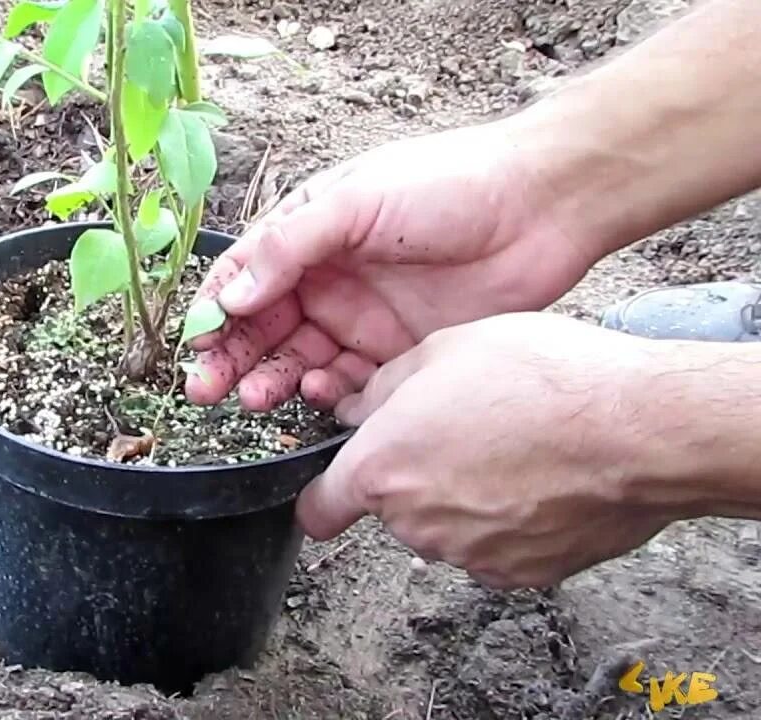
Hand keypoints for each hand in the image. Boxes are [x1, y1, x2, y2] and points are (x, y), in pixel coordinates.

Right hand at [183, 120, 596, 410]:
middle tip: (207, 390)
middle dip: (231, 359)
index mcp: (308, 233)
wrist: (541, 208)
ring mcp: (361, 317)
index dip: (214, 313)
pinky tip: (318, 394)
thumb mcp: (356, 203)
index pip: (244, 277)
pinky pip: (349, 382)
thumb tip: (230, 296)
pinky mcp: (397, 352)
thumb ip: (291, 247)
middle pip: (262, 328)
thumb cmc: (447, 185)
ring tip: (256, 398)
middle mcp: (327, 278)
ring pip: (299, 360)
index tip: (195, 346)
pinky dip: (327, 393)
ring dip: (271, 381)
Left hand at [296, 312, 677, 588]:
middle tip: (458, 431)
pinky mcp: (520, 573)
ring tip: (509, 447)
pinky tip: (537, 478)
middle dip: (411, 476)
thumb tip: (357, 408)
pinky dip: (505, 521)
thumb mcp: (443, 349)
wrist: (639, 430)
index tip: (334, 486)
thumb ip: (384, 388)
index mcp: (381, 469)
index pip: (318, 510)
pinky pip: (493, 546)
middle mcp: (415, 523)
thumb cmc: (544, 381)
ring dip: (459, 497)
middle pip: (390, 508)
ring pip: (443, 527)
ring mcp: (468, 554)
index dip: (323, 495)